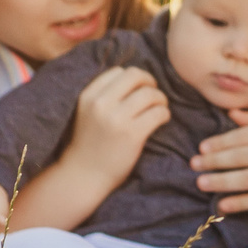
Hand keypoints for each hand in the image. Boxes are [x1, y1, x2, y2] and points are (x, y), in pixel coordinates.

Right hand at [66, 66, 168, 181]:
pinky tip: (161, 120)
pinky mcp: (133, 135)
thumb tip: (136, 77)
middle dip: (150, 82)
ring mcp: (117, 119)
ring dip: (161, 99)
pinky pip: (159, 113)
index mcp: (89, 96)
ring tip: (159, 108)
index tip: (138, 89)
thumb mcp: (87, 112)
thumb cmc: (89, 144)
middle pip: (136, 76)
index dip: (133, 79)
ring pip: (150, 94)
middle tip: (153, 95)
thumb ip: (104, 95)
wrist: (83, 176)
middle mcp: (101, 104)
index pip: (118, 71)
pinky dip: (165, 114)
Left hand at [193, 113, 247, 234]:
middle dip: (216, 161)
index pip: (246, 136)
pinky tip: (221, 205)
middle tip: (193, 164)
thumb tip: (230, 111)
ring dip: (221, 182)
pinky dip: (239, 203)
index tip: (202, 148)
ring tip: (201, 182)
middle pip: (244, 156)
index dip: (221, 142)